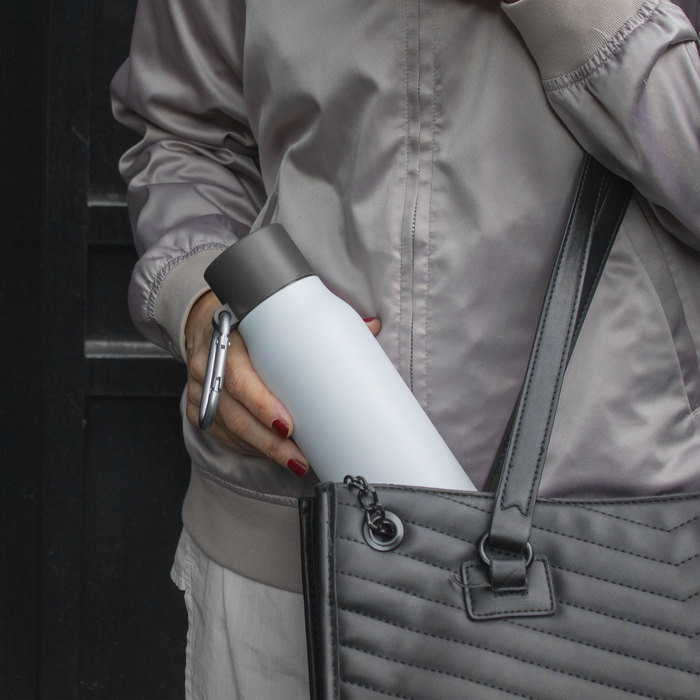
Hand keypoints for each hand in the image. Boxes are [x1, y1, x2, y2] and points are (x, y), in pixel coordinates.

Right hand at [184, 290, 380, 476]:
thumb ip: (319, 323)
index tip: (288, 425)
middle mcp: (208, 368)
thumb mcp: (274, 317)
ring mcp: (201, 392)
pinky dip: (250, 448)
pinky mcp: (199, 409)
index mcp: (226, 342)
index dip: (261, 405)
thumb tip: (372, 325)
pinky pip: (223, 436)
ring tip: (295, 461)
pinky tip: (273, 455)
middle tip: (299, 456)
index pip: (239, 378)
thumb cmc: (249, 322)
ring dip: (264, 449)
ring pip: (231, 430)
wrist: (209, 323)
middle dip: (269, 441)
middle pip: (236, 414)